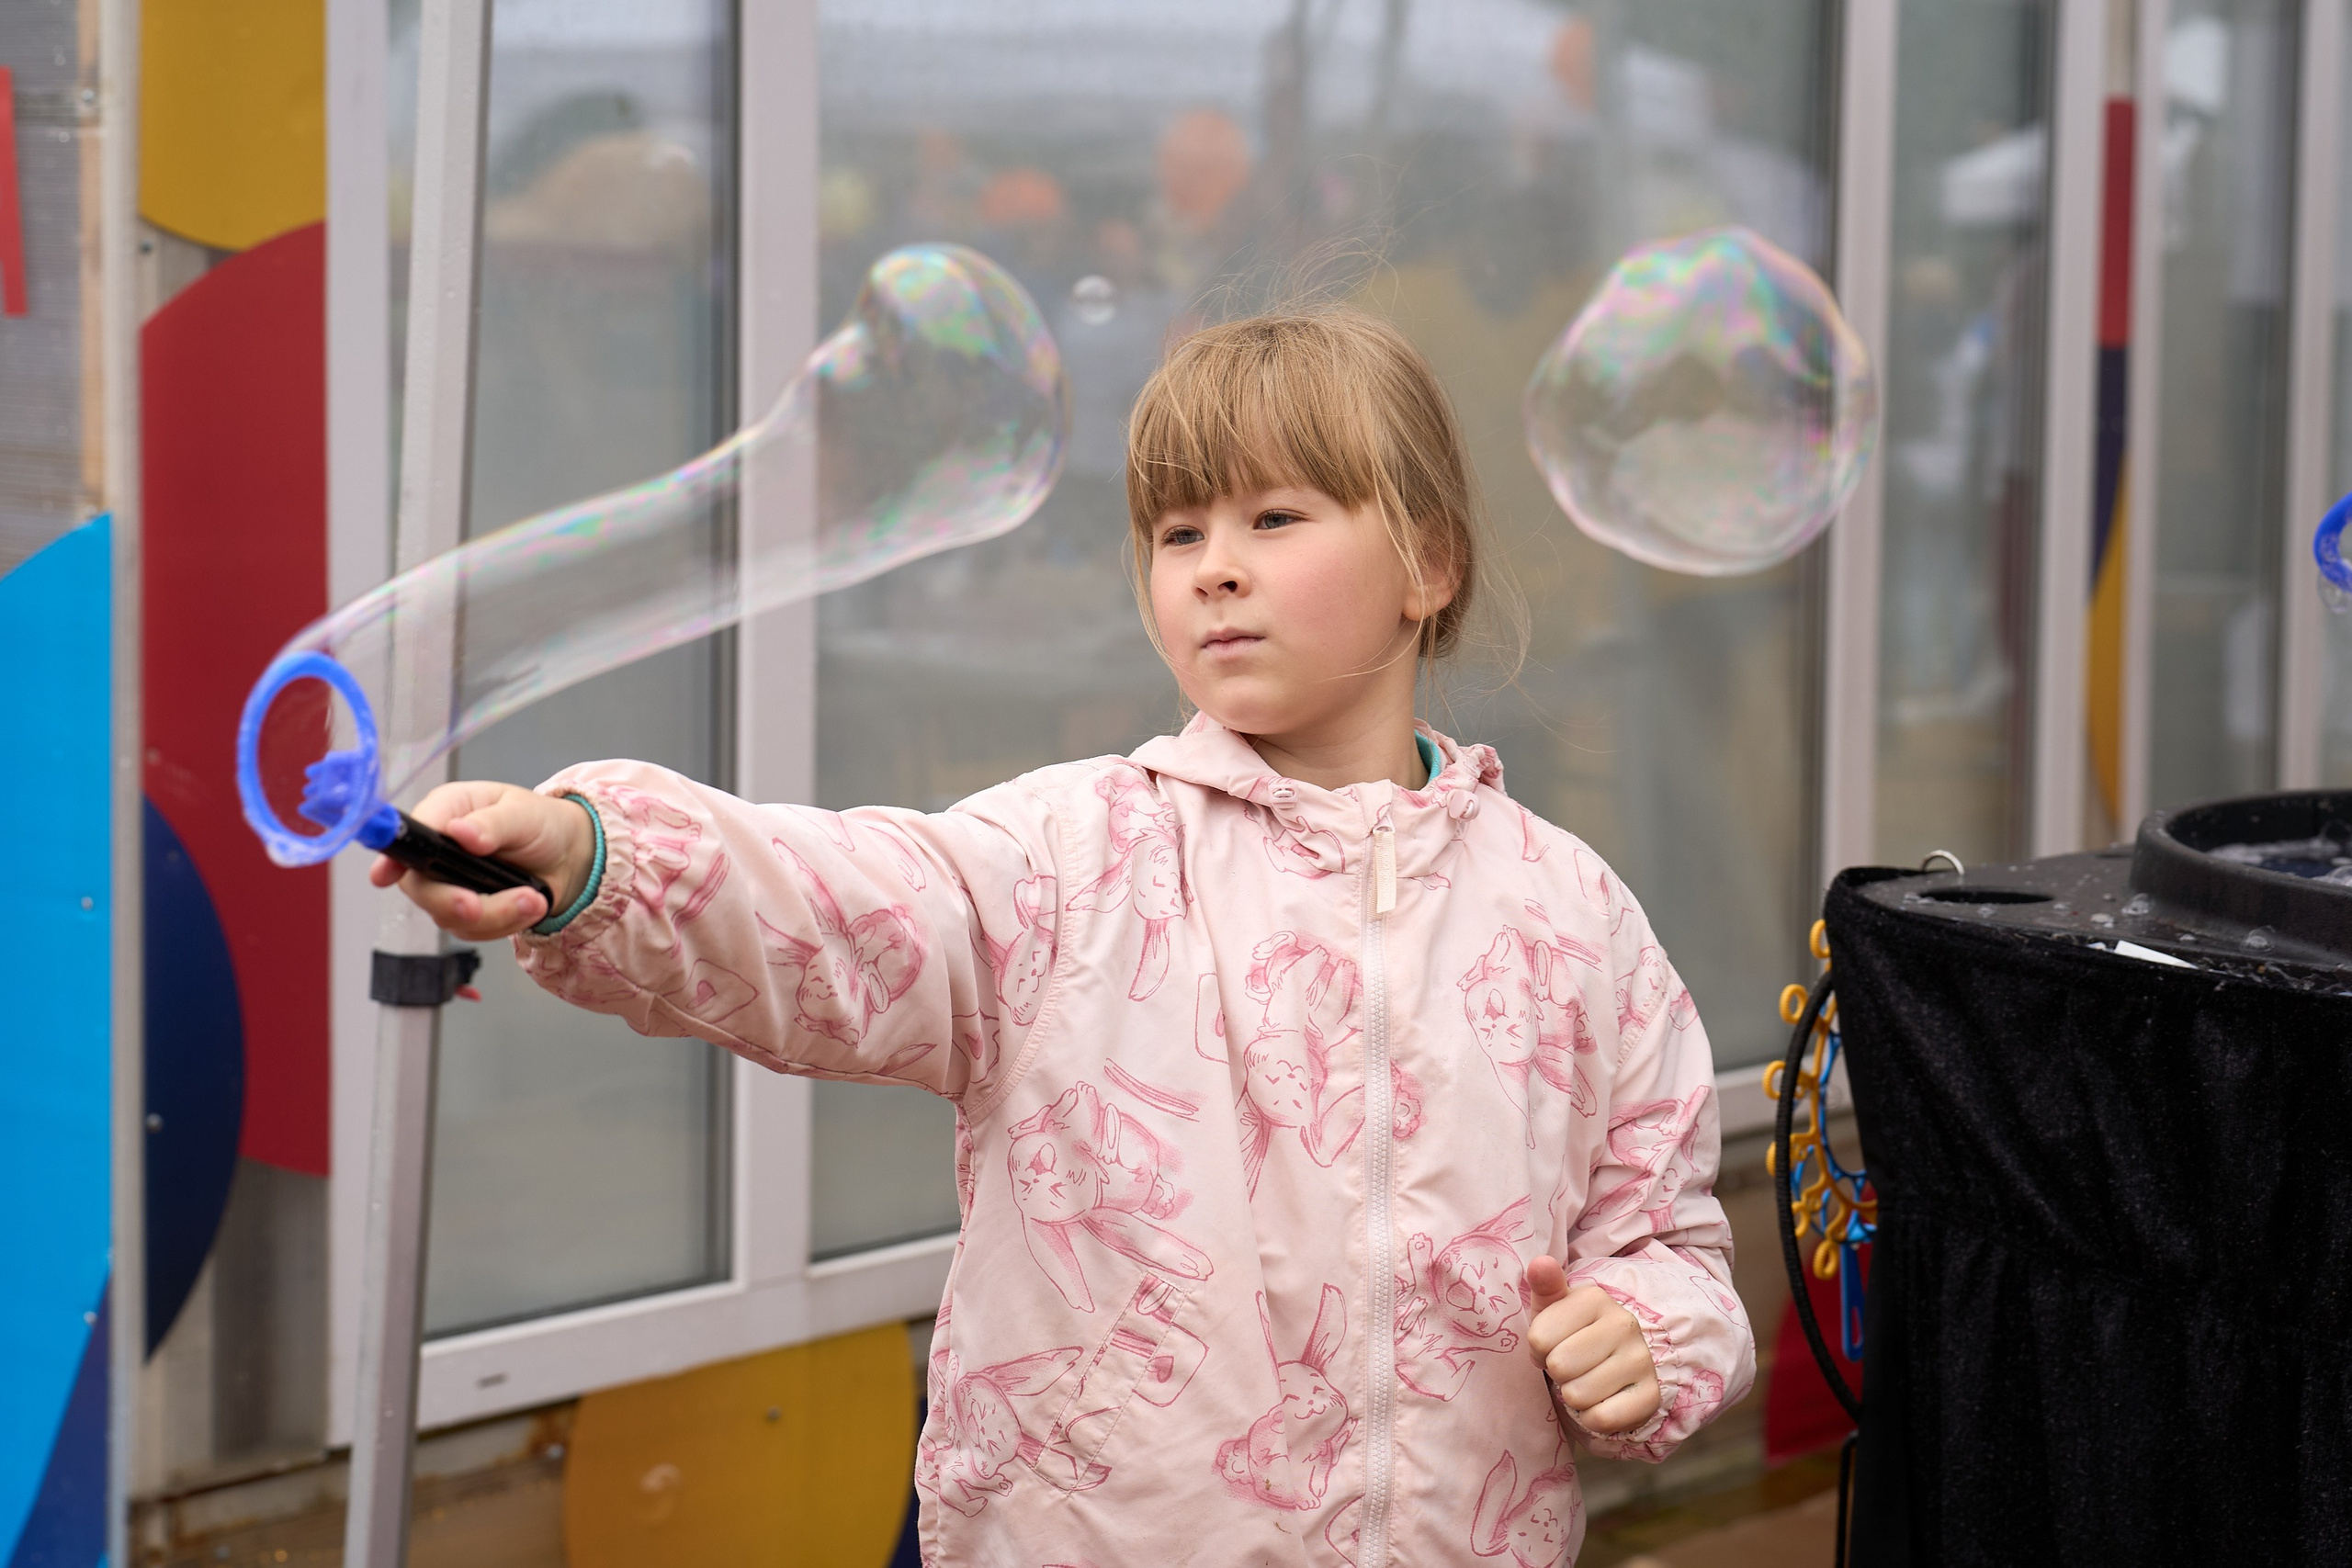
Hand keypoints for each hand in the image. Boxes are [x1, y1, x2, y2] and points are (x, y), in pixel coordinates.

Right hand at [368, 780, 596, 940]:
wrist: (569, 856)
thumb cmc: (541, 823)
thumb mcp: (524, 813)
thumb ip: (492, 823)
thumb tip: (460, 832)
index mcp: (446, 811)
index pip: (408, 835)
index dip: (392, 857)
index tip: (387, 877)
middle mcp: (438, 848)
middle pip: (420, 887)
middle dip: (452, 901)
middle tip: (477, 906)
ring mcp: (449, 884)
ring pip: (449, 915)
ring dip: (496, 914)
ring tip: (534, 899)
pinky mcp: (467, 911)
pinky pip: (474, 931)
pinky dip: (505, 924)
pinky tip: (531, 906)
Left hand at [1524, 1255, 1661, 1434]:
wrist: (1615, 1363)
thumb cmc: (1572, 1334)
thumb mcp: (1553, 1308)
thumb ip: (1544, 1286)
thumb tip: (1540, 1263)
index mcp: (1596, 1298)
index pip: (1538, 1338)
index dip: (1538, 1350)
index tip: (1555, 1343)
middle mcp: (1625, 1324)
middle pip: (1559, 1366)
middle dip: (1557, 1373)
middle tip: (1571, 1365)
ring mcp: (1641, 1360)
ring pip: (1577, 1395)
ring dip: (1574, 1396)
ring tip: (1586, 1380)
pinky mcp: (1651, 1395)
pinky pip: (1601, 1419)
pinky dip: (1592, 1418)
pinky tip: (1601, 1401)